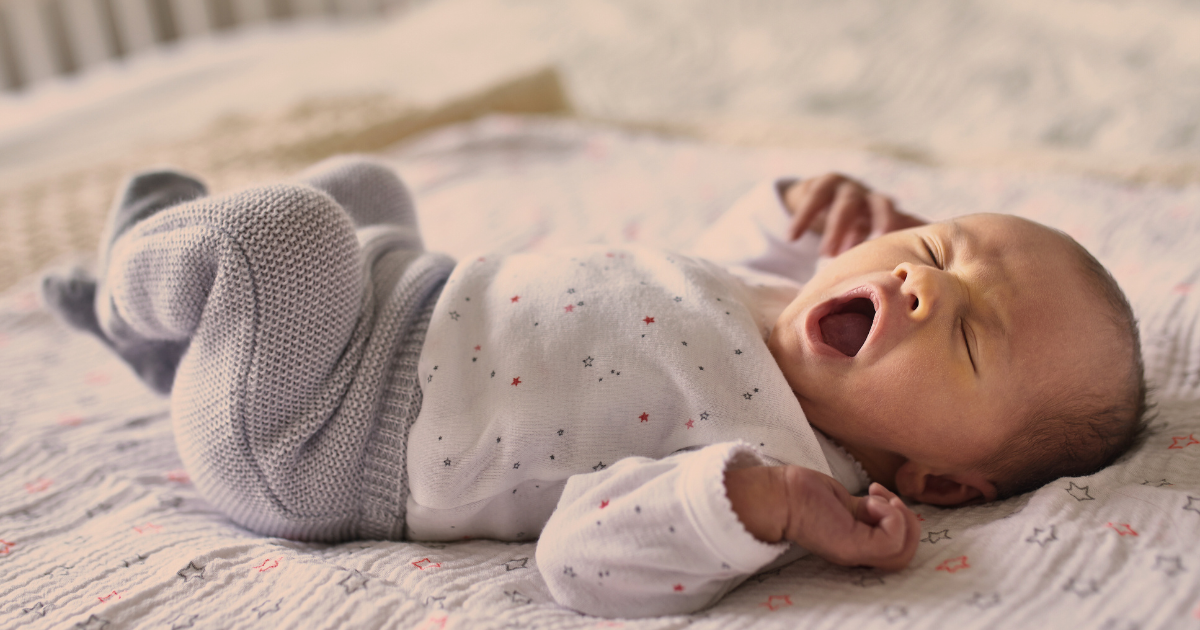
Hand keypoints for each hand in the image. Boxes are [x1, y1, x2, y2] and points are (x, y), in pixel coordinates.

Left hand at [726, 466, 919, 570]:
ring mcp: (856, 554)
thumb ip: (869, 513)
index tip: (880, 496)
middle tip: (885, 498)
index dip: (901, 523)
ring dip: (900, 518)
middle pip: (906, 556)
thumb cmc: (806, 494)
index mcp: (858, 547)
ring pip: (904, 552)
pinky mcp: (853, 547)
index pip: (898, 552)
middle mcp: (858, 556)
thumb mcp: (849, 505)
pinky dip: (891, 516)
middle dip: (908, 521)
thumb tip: (890, 506)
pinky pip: (893, 540)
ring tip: (877, 500)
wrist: (780, 494)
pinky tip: (870, 501)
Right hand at [782, 173, 925, 256]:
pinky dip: (803, 218)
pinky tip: (792, 238)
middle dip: (876, 226)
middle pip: (878, 206)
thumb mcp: (873, 232)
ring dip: (836, 229)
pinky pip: (812, 199)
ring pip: (844, 204)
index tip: (904, 253)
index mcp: (886, 210)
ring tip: (826, 255)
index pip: (902, 218)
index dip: (904, 233)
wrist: (821, 196)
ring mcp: (846, 186)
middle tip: (870, 250)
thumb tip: (936, 266)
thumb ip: (896, 243)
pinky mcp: (820, 184)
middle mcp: (870, 195)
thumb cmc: (855, 222)